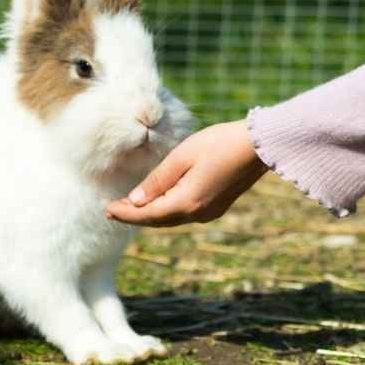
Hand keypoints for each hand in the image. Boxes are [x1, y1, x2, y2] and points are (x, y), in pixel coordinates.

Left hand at [105, 119, 267, 226]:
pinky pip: (185, 213)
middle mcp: (198, 213)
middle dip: (135, 215)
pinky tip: (160, 201)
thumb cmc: (219, 144)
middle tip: (112, 210)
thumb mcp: (182, 156)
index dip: (125, 214)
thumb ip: (157, 180)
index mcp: (187, 202)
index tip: (106, 210)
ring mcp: (210, 212)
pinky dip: (168, 209)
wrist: (259, 145)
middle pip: (159, 220)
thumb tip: (135, 201)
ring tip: (131, 207)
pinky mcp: (218, 206)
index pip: (147, 214)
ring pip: (172, 218)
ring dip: (151, 213)